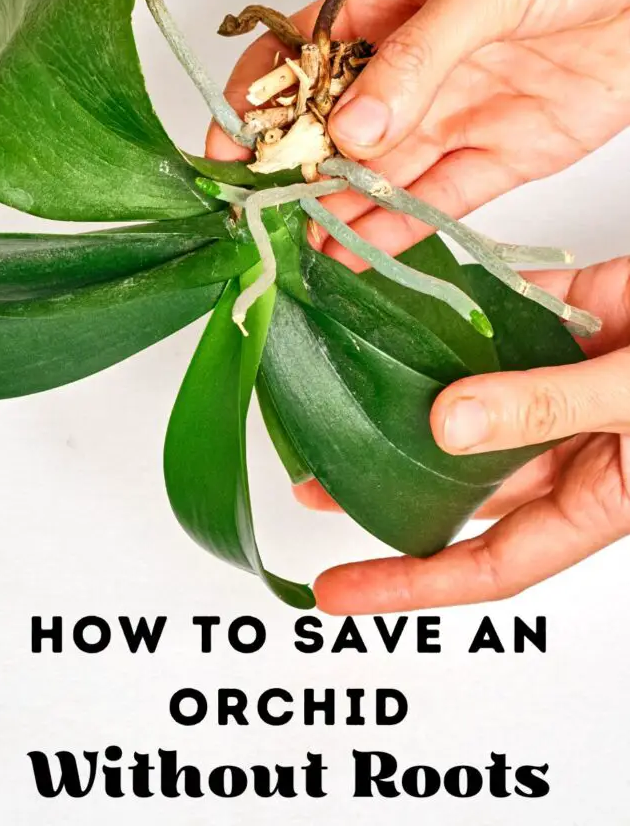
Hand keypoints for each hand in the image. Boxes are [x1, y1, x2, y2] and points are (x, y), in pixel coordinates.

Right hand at [207, 0, 629, 269]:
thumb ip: (416, 59)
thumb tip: (354, 127)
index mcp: (390, 7)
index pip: (303, 57)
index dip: (257, 102)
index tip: (227, 147)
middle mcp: (414, 69)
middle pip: (336, 130)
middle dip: (295, 172)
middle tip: (261, 214)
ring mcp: (454, 114)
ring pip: (383, 175)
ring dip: (343, 211)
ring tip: (305, 244)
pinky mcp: (501, 154)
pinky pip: (441, 199)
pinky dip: (402, 227)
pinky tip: (363, 248)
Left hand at [313, 257, 629, 612]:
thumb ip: (546, 411)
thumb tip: (448, 428)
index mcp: (592, 498)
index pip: (486, 562)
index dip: (409, 583)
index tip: (340, 592)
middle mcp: (564, 446)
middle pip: (458, 482)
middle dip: (385, 482)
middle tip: (314, 473)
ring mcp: (555, 382)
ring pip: (464, 400)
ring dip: (400, 397)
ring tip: (335, 390)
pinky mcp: (557, 321)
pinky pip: (487, 324)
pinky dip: (443, 319)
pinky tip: (390, 315)